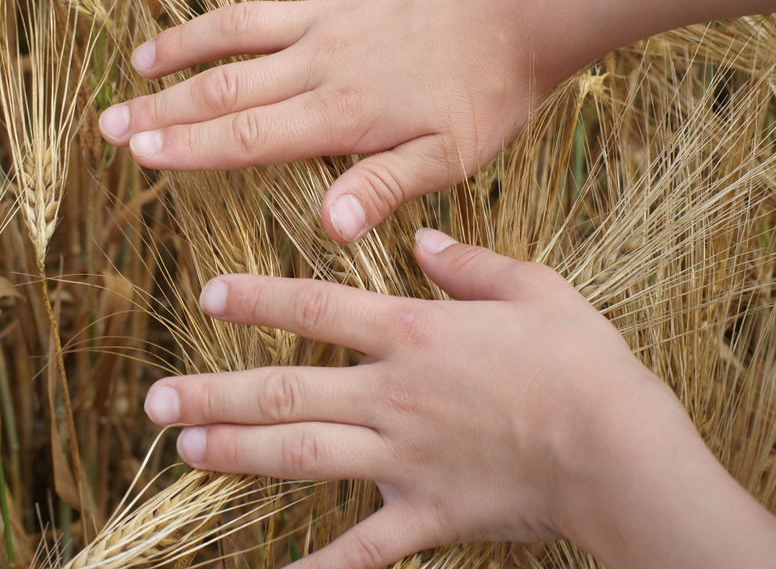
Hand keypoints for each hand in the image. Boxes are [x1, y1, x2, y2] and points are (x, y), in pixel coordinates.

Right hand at [98, 0, 555, 241]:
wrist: (528, 11)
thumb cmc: (490, 95)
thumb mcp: (446, 160)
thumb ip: (380, 190)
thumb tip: (325, 231)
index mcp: (340, 114)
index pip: (246, 136)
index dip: (185, 146)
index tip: (134, 152)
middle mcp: (321, 60)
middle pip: (225, 86)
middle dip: (162, 107)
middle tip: (108, 121)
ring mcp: (333, 12)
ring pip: (240, 25)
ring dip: (185, 42)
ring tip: (140, 61)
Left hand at [141, 229, 695, 566]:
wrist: (620, 450)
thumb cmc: (583, 362)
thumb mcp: (533, 287)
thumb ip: (470, 262)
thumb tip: (423, 239)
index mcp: (413, 332)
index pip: (315, 307)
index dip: (256, 299)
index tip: (206, 296)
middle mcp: (392, 394)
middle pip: (284, 389)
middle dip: (214, 394)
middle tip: (155, 401)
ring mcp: (403, 459)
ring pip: (300, 454)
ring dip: (237, 453)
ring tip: (184, 451)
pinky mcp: (427, 515)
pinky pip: (362, 548)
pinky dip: (320, 567)